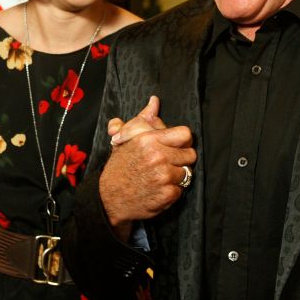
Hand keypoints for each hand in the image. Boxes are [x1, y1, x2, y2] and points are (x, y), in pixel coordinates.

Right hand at [99, 96, 195, 237]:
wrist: (109, 199)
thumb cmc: (118, 168)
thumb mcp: (126, 139)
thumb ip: (143, 118)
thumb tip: (154, 101)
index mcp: (149, 140)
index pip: (185, 134)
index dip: (183, 141)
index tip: (177, 147)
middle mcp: (158, 157)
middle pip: (190, 154)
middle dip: (181, 160)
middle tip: (169, 164)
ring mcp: (163, 177)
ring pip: (187, 173)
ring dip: (177, 176)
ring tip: (162, 177)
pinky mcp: (167, 195)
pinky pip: (181, 189)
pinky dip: (172, 191)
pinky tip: (159, 189)